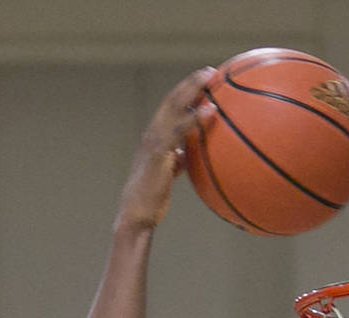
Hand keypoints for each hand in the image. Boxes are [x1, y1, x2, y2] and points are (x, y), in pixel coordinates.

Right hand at [115, 67, 216, 230]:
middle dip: (190, 82)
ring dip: (192, 88)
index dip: (185, 92)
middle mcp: (152, 134)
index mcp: (154, 137)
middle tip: (210, 71)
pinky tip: (211, 111)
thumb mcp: (167, 175)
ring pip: (173, 106)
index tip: (203, 82)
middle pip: (172, 99)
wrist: (137, 215)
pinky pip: (179, 130)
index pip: (170, 107)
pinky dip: (195, 118)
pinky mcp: (158, 153)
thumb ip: (176, 161)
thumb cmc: (152, 199)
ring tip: (211, 78)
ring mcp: (154, 141)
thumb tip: (187, 156)